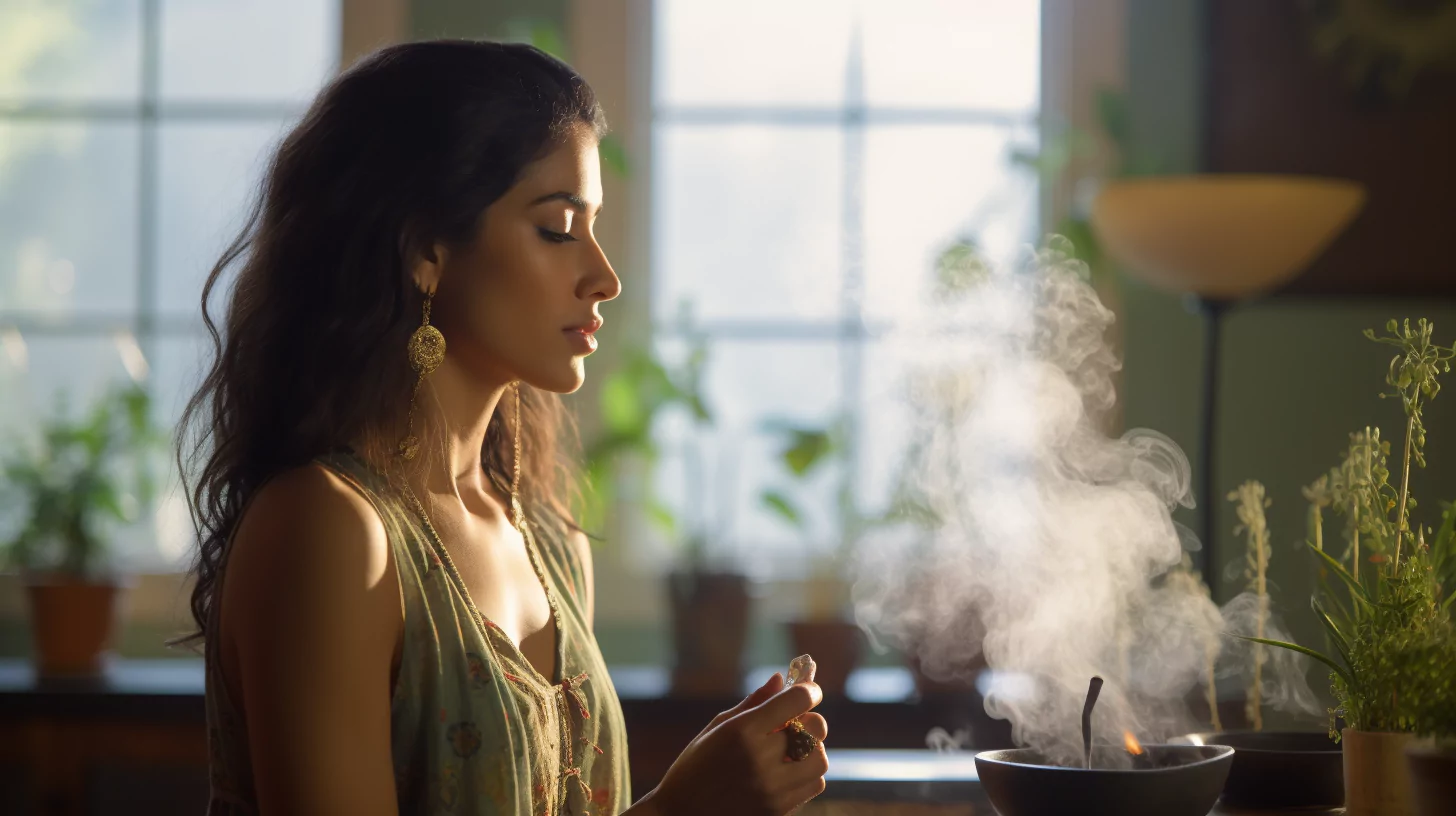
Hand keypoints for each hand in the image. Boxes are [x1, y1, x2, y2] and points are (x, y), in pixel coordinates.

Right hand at [644, 673, 828, 815]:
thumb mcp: (716, 728)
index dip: (810, 690)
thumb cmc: (694, 767)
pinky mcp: (778, 810)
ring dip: (811, 750)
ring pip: (820, 760)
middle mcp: (760, 758)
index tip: (809, 690)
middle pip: (815, 728)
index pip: (797, 700)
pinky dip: (807, 774)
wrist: (681, 815)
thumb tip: (781, 678)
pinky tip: (787, 771)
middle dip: (810, 720)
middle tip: (795, 723)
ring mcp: (772, 788)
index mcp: (742, 731)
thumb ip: (753, 702)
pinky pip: (814, 784)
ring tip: (790, 750)